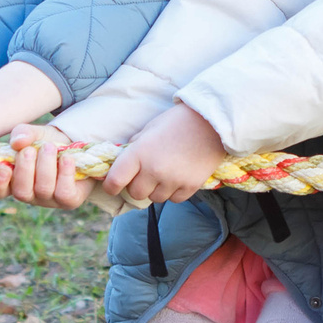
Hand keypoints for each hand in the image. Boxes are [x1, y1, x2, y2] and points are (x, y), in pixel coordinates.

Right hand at [2, 123, 94, 207]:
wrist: (76, 147)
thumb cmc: (48, 142)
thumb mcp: (34, 134)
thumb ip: (23, 134)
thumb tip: (17, 141)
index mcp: (13, 180)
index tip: (3, 167)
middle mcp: (29, 193)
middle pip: (21, 192)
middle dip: (25, 170)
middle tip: (30, 150)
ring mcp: (49, 199)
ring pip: (43, 189)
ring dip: (45, 166)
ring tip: (49, 147)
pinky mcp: (69, 200)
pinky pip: (64, 193)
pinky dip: (65, 174)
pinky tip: (67, 158)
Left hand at [100, 104, 225, 203]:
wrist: (212, 123)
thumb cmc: (177, 122)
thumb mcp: (149, 128)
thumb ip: (135, 147)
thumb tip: (123, 161)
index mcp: (139, 153)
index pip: (115, 180)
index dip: (111, 186)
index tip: (113, 185)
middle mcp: (154, 170)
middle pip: (135, 193)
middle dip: (138, 185)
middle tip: (146, 174)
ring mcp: (173, 180)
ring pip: (155, 198)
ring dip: (157, 189)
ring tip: (166, 173)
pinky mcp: (190, 187)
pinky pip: (174, 199)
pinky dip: (174, 192)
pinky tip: (179, 176)